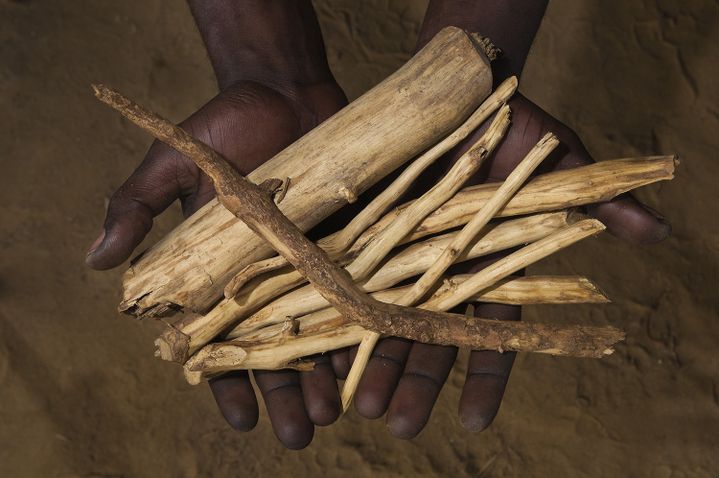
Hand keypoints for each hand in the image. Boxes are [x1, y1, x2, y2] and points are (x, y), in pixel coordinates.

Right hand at [86, 78, 348, 448]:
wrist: (283, 91)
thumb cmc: (222, 127)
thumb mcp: (170, 165)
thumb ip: (134, 209)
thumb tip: (96, 262)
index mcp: (220, 271)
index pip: (220, 340)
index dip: (228, 383)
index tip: (243, 420)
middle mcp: (267, 275)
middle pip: (274, 348)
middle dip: (285, 394)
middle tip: (298, 435)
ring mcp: (309, 260)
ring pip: (317, 331)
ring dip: (324, 375)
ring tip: (332, 414)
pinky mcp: (347, 240)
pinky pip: (355, 291)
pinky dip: (360, 327)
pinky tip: (369, 365)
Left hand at [327, 93, 669, 438]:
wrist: (453, 90)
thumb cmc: (507, 126)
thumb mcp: (556, 160)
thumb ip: (599, 202)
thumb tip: (657, 233)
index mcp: (487, 268)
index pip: (490, 333)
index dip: (486, 377)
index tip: (474, 420)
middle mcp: (438, 271)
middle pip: (427, 337)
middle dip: (414, 382)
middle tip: (398, 424)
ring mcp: (395, 255)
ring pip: (380, 320)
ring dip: (368, 365)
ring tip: (355, 406)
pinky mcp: (355, 234)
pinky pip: (339, 283)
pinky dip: (327, 318)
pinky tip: (315, 358)